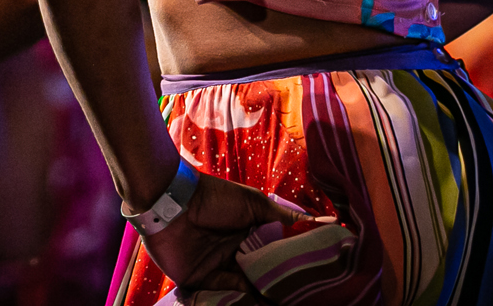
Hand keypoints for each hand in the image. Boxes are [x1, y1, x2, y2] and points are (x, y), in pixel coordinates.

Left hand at [138, 168, 307, 293]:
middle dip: (278, 282)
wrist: (172, 204)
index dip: (290, 262)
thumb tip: (319, 221)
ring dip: (262, 292)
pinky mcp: (203, 280)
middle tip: (302, 293)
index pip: (274, 252)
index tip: (313, 274)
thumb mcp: (253, 203)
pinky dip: (242, 297)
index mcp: (248, 231)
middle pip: (262, 272)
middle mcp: (235, 250)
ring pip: (247, 285)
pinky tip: (260, 300)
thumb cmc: (214, 197)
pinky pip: (226, 292)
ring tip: (284, 300)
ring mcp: (219, 266)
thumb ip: (282, 216)